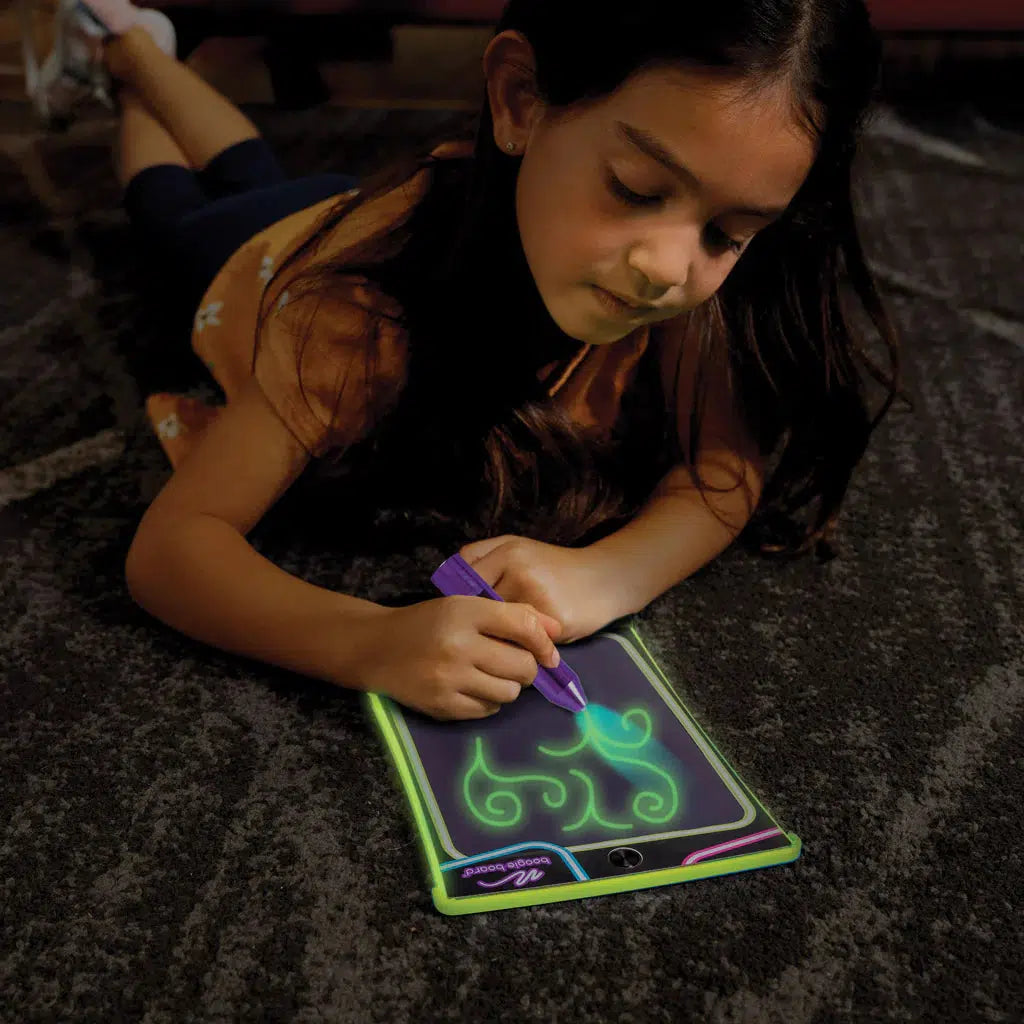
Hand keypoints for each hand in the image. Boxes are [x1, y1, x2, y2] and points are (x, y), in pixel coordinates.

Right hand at [354, 597, 561, 720]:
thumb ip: (513, 615)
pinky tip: (473, 686)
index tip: (550, 653)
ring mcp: (449, 679)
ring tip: (490, 673)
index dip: (545, 642)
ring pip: (509, 692)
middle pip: (522, 666)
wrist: (377, 648)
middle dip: (526, 667)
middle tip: (513, 662)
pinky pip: (488, 709)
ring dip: (508, 685)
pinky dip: (488, 699)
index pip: (523, 626)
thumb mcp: (466, 606)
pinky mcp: (443, 706)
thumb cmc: (428, 623)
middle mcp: (458, 645)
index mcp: (465, 611)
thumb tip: (558, 630)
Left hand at [458, 536, 612, 642]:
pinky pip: (523, 640)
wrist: (605, 578)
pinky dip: (519, 645)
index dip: (461, 602)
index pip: (465, 582)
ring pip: (499, 627)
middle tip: (480, 633)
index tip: (466, 614)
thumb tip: (449, 582)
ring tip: (503, 641)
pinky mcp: (553, 620)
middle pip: (480, 607)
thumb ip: (482, 557)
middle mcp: (520, 571)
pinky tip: (525, 644)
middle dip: (479, 622)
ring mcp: (537, 596)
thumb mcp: (518, 548)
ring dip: (497, 638)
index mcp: (508, 551)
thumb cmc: (555, 565)